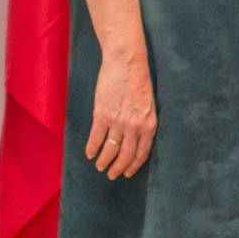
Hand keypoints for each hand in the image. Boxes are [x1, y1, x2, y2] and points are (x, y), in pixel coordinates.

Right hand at [87, 48, 156, 177]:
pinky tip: (89, 154)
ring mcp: (118, 122)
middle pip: (125, 156)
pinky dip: (92, 148)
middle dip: (118, 168)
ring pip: (110, 150)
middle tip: (111, 175)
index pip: (142, 153)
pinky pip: (96, 138)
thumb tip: (135, 139)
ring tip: (99, 166)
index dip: (133, 166)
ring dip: (103, 161)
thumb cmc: (139, 80)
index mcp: (149, 125)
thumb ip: (143, 122)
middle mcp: (135, 127)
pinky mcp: (102, 115)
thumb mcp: (149, 105)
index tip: (127, 173)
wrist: (127, 62)